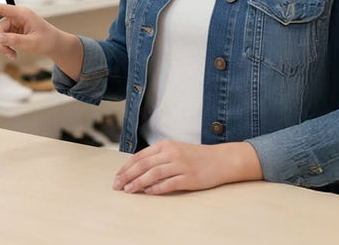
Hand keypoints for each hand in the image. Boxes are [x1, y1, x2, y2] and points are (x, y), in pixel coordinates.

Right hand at [0, 0, 57, 60]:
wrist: (54, 44)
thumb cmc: (47, 40)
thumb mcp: (32, 43)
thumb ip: (15, 40)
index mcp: (22, 13)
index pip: (1, 8)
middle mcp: (16, 16)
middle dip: (0, 41)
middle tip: (9, 52)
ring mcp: (14, 23)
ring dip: (3, 45)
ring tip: (13, 54)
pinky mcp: (13, 30)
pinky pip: (2, 37)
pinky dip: (5, 46)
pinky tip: (13, 52)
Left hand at [113, 140, 262, 194]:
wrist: (221, 159)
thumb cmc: (196, 157)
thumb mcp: (175, 150)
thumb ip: (158, 157)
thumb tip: (138, 170)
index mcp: (165, 145)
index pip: (140, 156)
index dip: (126, 167)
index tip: (117, 177)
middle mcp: (171, 153)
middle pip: (143, 164)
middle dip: (128, 175)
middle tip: (117, 186)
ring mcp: (180, 165)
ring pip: (153, 173)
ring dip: (138, 183)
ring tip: (129, 190)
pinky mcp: (190, 178)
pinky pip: (169, 183)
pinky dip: (157, 188)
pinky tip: (148, 192)